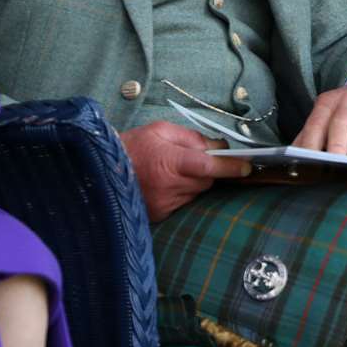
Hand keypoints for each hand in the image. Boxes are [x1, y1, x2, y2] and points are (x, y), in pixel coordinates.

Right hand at [119, 121, 251, 223]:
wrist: (99, 169)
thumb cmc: (132, 146)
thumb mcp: (161, 131)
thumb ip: (193, 138)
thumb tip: (219, 146)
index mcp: (169, 162)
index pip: (209, 166)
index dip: (231, 166)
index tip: (247, 166)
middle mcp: (168, 187)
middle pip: (206, 180)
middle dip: (207, 170)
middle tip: (192, 159)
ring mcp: (164, 204)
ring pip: (196, 192)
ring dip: (193, 182)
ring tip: (172, 171)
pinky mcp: (159, 215)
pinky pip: (183, 203)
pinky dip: (181, 193)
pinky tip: (165, 183)